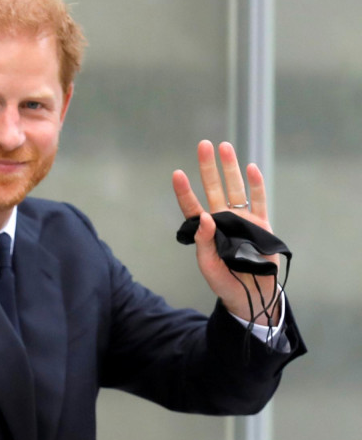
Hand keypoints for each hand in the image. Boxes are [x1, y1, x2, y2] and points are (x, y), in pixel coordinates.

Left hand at [172, 140, 280, 324]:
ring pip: (235, 188)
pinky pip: (258, 200)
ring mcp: (242, 220)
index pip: (191, 206)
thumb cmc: (224, 281)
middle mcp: (222, 219)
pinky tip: (251, 167)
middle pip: (213, 188)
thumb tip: (204, 216)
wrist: (251, 295)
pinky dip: (256, 184)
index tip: (177, 173)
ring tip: (225, 147)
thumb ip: (204, 241)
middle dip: (208, 167)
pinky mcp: (261, 224)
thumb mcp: (208, 265)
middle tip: (204, 145)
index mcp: (205, 230)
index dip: (184, 191)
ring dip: (230, 168)